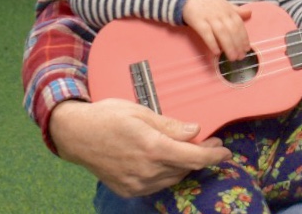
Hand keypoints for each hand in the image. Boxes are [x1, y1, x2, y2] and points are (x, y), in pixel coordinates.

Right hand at [49, 99, 231, 196]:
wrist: (76, 134)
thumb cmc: (108, 116)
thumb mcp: (142, 112)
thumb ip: (171, 125)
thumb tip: (196, 131)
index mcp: (152, 148)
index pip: (193, 157)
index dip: (214, 155)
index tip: (226, 151)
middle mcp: (145, 170)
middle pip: (185, 168)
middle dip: (201, 156)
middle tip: (210, 142)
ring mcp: (135, 183)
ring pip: (172, 178)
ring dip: (185, 165)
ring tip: (190, 149)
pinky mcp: (127, 189)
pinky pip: (157, 185)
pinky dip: (168, 173)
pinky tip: (169, 160)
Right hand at [182, 0, 251, 60]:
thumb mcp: (223, 1)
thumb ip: (236, 10)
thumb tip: (250, 13)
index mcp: (228, 9)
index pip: (239, 24)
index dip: (244, 37)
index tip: (247, 48)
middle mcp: (220, 13)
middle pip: (232, 30)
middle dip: (238, 45)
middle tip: (241, 57)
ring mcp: (209, 17)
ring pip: (222, 33)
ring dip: (229, 46)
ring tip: (232, 57)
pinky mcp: (198, 21)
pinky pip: (206, 33)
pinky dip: (212, 43)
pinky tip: (217, 52)